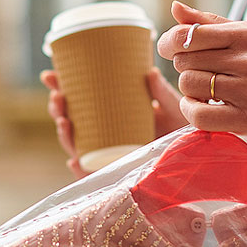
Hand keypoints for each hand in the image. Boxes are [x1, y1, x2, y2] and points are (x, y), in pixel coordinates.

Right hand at [41, 67, 185, 178]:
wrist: (197, 156)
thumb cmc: (183, 129)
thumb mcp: (173, 107)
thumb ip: (162, 92)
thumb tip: (149, 73)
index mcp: (113, 114)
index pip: (80, 100)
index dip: (61, 88)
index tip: (49, 75)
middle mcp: (107, 135)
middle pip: (72, 122)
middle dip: (57, 109)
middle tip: (58, 95)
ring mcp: (109, 155)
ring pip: (76, 145)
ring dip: (64, 133)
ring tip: (63, 120)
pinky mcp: (116, 174)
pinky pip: (92, 174)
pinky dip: (80, 168)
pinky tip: (75, 160)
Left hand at [158, 1, 246, 141]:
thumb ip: (210, 22)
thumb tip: (175, 7)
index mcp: (246, 34)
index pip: (189, 34)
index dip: (171, 43)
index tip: (172, 50)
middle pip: (185, 60)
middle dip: (185, 66)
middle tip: (200, 71)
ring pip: (190, 85)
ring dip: (189, 90)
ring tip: (204, 90)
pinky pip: (200, 115)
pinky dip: (192, 111)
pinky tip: (202, 107)